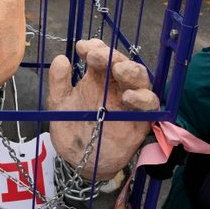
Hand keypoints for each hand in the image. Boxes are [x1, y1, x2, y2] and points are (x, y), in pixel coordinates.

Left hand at [48, 39, 159, 179]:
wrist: (79, 162)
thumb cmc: (70, 129)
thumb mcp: (59, 104)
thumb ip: (58, 82)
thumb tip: (61, 58)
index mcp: (96, 78)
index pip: (101, 55)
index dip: (95, 47)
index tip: (82, 47)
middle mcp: (114, 86)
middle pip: (121, 62)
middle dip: (111, 55)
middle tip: (96, 55)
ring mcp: (129, 101)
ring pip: (140, 78)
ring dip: (131, 70)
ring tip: (118, 69)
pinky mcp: (140, 120)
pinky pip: (151, 104)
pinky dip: (143, 98)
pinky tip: (128, 97)